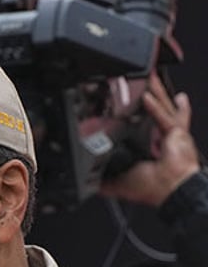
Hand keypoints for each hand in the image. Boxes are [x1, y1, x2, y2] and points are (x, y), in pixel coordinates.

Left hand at [101, 74, 200, 206]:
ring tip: (148, 75)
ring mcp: (172, 133)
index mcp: (151, 146)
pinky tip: (146, 96)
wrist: (172, 191)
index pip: (143, 124)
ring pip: (163, 106)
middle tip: (143, 79)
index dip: (138, 112)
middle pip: (155, 109)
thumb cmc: (154, 188)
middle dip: (151, 92)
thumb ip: (105, 181)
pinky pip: (163, 117)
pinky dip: (154, 108)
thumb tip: (88, 182)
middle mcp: (162, 137)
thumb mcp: (121, 183)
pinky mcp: (177, 134)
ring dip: (156, 90)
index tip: (131, 101)